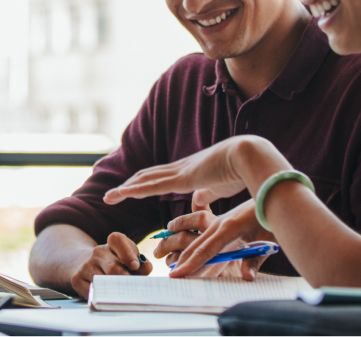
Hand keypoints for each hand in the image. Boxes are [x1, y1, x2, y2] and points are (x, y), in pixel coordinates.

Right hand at [69, 232, 151, 298]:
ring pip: (103, 282)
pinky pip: (93, 293)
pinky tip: (106, 295)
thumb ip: (141, 264)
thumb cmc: (115, 264)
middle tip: (131, 287)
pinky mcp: (76, 279)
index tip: (135, 266)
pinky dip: (102, 297)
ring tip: (120, 293)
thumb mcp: (129, 260)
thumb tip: (147, 267)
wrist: (84, 265)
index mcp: (112, 243)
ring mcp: (86, 265)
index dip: (127, 253)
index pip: (117, 240)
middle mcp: (98, 252)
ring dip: (114, 291)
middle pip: (113, 268)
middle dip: (125, 280)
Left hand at [104, 136, 278, 206]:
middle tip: (112, 194)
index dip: (144, 183)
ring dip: (125, 188)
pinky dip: (136, 189)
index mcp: (190, 171)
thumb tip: (197, 203)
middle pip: (147, 176)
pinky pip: (153, 185)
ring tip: (109, 197)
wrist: (251, 157)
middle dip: (129, 185)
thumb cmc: (241, 171)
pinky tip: (122, 193)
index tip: (130, 190)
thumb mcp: (219, 187)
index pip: (161, 177)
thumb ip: (206, 194)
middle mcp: (181, 168)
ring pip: (145, 180)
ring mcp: (180, 172)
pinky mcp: (183, 178)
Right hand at [167, 200, 272, 279]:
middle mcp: (219, 224)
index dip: (190, 264)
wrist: (272, 193)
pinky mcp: (222, 222)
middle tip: (169, 276)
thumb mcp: (267, 240)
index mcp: (229, 228)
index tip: (176, 275)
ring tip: (170, 264)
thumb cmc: (271, 219)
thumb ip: (255, 260)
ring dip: (183, 253)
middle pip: (195, 246)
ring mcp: (219, 222)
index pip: (205, 250)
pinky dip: (193, 247)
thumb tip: (247, 278)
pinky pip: (203, 236)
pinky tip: (185, 251)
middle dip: (181, 261)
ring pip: (197, 240)